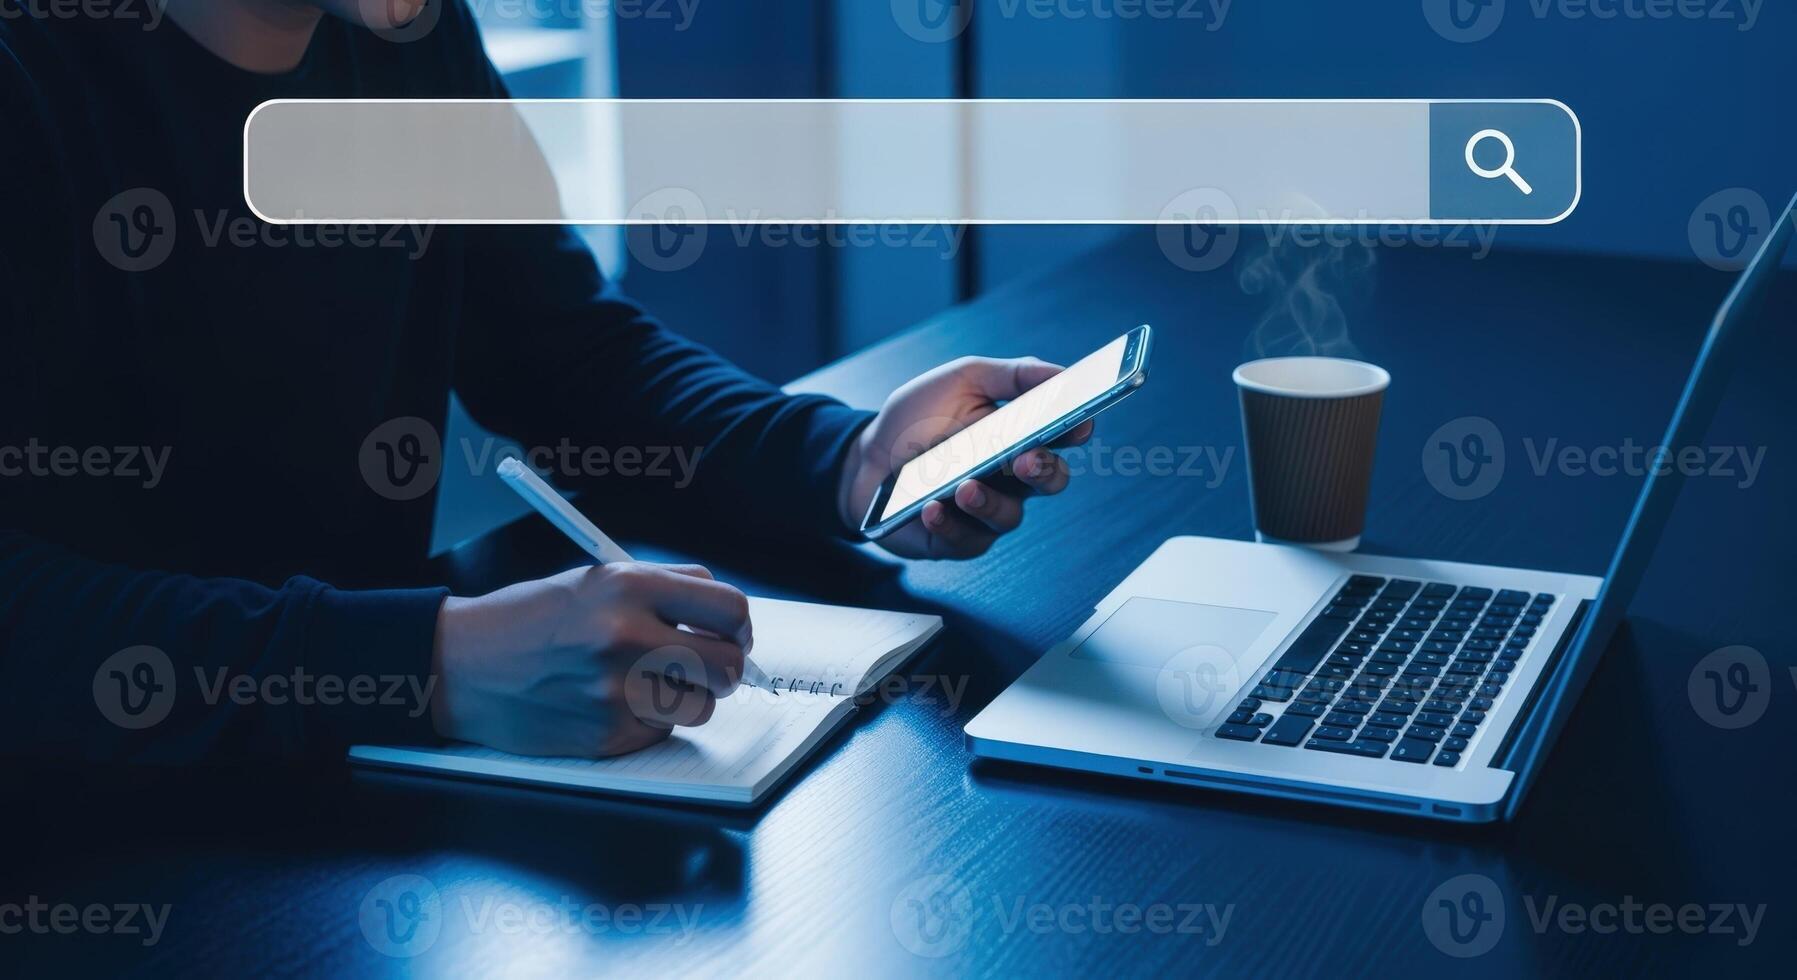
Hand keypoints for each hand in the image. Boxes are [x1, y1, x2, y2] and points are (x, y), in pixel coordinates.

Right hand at [429, 563, 749, 756]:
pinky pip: (662, 732)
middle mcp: (627, 636)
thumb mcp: (596, 578)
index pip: (729, 608)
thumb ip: (665, 588)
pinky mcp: (606, 733)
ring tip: (648, 684)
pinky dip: (648, 722)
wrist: (463, 663)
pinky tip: (611, 703)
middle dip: (721, 668)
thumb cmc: (530, 619)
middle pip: (727, 664)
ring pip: (702, 706)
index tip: (731, 634)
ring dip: (686, 699)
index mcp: (630, 587)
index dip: (738, 626)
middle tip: (700, 666)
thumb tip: (728, 618)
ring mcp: (616, 690)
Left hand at [837, 356, 1093, 558]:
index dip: (1076, 430)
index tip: (1080, 424)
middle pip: (1049, 480)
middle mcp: (1011, 476)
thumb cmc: (919, 418)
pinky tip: (931, 508)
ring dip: (989, 501)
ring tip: (964, 487)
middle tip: (1026, 459)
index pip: (1062, 436)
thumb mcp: (963, 380)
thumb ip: (1013, 374)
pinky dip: (948, 524)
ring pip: (1009, 515)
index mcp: (1020, 435)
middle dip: (1044, 471)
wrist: (868, 457)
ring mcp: (986, 510)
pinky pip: (965, 539)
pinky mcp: (957, 539)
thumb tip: (1062, 373)